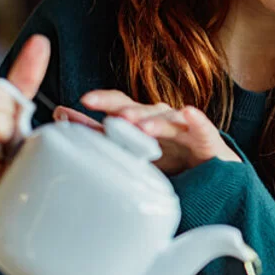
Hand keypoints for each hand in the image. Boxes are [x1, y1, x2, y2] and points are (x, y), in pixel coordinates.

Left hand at [53, 90, 240, 174]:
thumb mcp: (134, 151)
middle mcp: (162, 117)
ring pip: (168, 118)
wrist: (214, 174)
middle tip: (110, 114)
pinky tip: (189, 112)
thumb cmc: (170, 159)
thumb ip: (101, 135)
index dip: (103, 101)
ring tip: (141, 126)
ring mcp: (185, 127)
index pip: (120, 104)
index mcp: (142, 119)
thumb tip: (60, 114)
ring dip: (154, 120)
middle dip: (125, 109)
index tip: (81, 102)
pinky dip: (197, 119)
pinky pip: (203, 128)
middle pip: (142, 108)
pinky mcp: (207, 139)